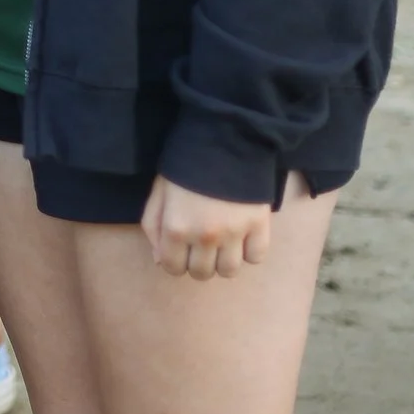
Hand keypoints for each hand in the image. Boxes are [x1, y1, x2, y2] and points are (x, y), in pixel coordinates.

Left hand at [139, 176, 270, 278]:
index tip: (179, 251)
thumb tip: (161, 260)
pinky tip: (242, 237)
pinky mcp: (259, 226)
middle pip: (202, 274)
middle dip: (198, 263)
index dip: (174, 262)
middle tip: (200, 245)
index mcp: (176, 228)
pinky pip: (256, 258)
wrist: (223, 139)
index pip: (173, 268)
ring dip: (223, 261)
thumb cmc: (185, 165)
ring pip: (230, 271)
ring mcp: (235, 233)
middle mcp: (205, 237)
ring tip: (222, 243)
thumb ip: (154, 227)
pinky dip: (249, 252)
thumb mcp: (159, 192)